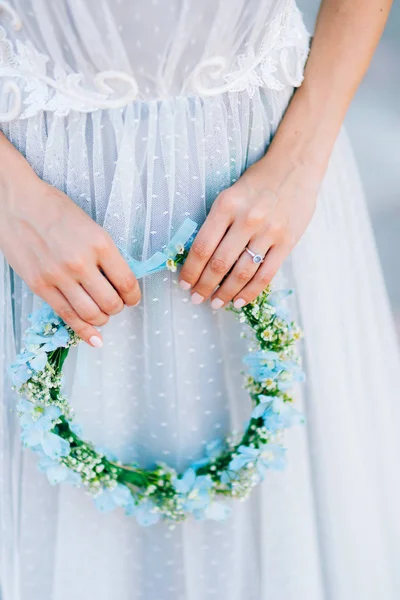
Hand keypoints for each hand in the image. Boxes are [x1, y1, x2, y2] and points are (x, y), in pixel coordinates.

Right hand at [0, 160, 139, 346]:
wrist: (17, 203)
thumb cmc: (55, 209)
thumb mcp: (91, 226)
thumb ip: (105, 255)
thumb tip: (119, 282)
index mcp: (100, 243)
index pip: (127, 283)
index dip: (133, 296)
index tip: (132, 298)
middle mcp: (80, 262)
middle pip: (111, 303)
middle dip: (118, 307)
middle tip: (116, 303)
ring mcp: (58, 276)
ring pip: (91, 314)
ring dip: (102, 319)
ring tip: (101, 312)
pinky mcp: (40, 286)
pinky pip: (67, 316)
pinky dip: (84, 330)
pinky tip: (94, 337)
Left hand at [179, 153, 318, 308]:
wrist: (295, 167)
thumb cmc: (257, 182)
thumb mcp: (229, 195)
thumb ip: (216, 224)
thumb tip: (199, 259)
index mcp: (226, 206)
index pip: (202, 246)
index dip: (191, 270)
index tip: (184, 283)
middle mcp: (247, 219)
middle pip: (220, 263)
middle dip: (205, 286)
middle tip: (197, 298)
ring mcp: (269, 232)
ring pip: (242, 272)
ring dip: (226, 292)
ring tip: (216, 303)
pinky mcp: (287, 242)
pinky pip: (266, 274)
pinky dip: (250, 292)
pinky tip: (240, 300)